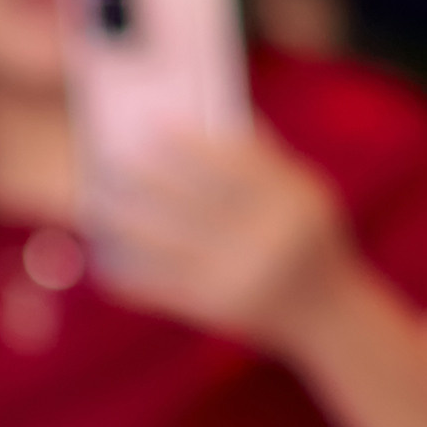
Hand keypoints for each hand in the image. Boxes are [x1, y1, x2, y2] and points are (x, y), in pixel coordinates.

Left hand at [85, 123, 351, 353]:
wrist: (327, 313)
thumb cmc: (309, 238)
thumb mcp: (304, 192)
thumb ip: (266, 155)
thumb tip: (211, 113)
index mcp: (295, 200)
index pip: (235, 162)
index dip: (189, 144)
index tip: (151, 126)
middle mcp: (272, 237)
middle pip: (194, 201)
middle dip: (147, 180)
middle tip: (110, 162)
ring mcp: (244, 275)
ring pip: (171, 244)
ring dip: (128, 225)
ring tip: (99, 206)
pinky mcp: (221, 308)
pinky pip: (167, 286)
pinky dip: (134, 274)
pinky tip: (107, 260)